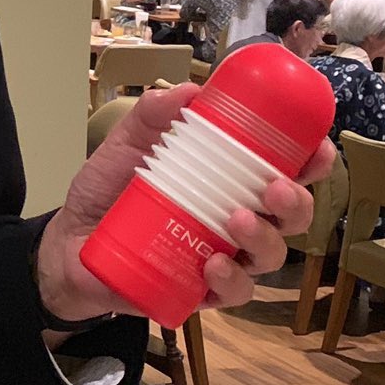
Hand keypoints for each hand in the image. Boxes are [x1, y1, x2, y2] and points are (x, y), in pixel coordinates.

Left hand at [35, 84, 333, 324]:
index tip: (317, 148)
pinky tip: (212, 263)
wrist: (68, 244)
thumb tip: (187, 92)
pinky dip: (230, 279)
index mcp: (228, 180)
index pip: (285, 169)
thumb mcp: (126, 146)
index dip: (311, 160)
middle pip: (291, 216)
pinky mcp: (200, 291)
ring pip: (270, 255)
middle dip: (296, 202)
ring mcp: (223, 257)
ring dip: (264, 238)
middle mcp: (236, 220)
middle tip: (276, 188)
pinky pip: (232, 292)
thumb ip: (151, 116)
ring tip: (237, 221)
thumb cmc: (107, 192)